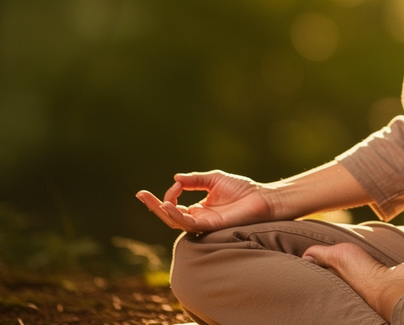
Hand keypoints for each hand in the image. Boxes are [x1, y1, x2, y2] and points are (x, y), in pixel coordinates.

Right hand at [136, 170, 274, 232]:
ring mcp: (204, 223)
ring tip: (154, 201)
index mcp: (199, 208)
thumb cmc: (243, 189)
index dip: (170, 194)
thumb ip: (195, 179)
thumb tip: (176, 178)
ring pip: (177, 222)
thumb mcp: (214, 179)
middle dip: (154, 206)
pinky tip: (170, 207)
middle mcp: (199, 218)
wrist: (263, 198)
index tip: (176, 183)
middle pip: (170, 216)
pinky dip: (178, 216)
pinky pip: (190, 224)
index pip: (175, 206)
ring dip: (163, 212)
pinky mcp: (211, 226)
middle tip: (140, 194)